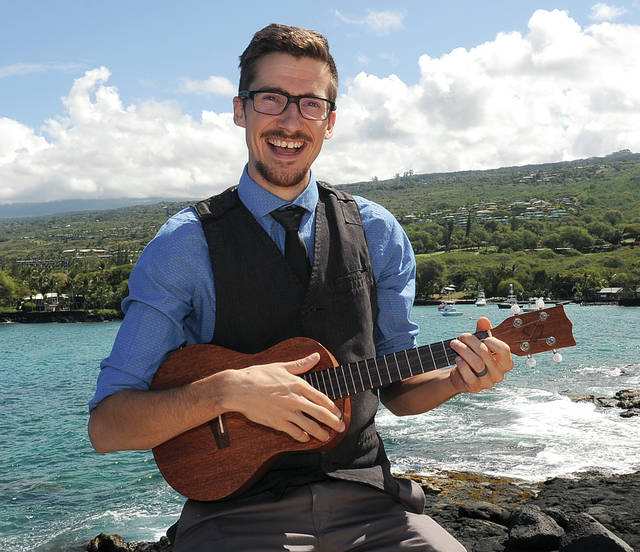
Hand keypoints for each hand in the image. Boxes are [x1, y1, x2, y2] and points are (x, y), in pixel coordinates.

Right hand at [223, 353, 345, 442]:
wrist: (239, 389)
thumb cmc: (258, 376)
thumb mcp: (281, 367)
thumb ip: (300, 364)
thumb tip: (315, 356)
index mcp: (298, 385)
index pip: (321, 398)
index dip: (332, 407)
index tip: (338, 412)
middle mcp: (295, 400)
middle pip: (320, 414)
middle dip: (333, 422)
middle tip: (341, 427)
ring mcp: (287, 413)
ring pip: (310, 426)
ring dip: (321, 433)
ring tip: (326, 437)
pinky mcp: (277, 423)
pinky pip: (294, 432)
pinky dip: (302, 437)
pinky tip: (305, 438)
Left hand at [449, 317, 513, 393]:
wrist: (461, 373)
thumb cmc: (474, 356)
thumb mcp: (480, 342)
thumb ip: (483, 331)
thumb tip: (483, 320)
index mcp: (504, 362)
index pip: (504, 350)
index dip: (493, 342)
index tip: (484, 337)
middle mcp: (499, 374)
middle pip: (485, 354)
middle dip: (471, 342)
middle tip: (461, 336)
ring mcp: (488, 382)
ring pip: (477, 364)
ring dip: (463, 351)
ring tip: (454, 344)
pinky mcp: (475, 387)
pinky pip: (469, 376)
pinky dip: (462, 365)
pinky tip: (457, 359)